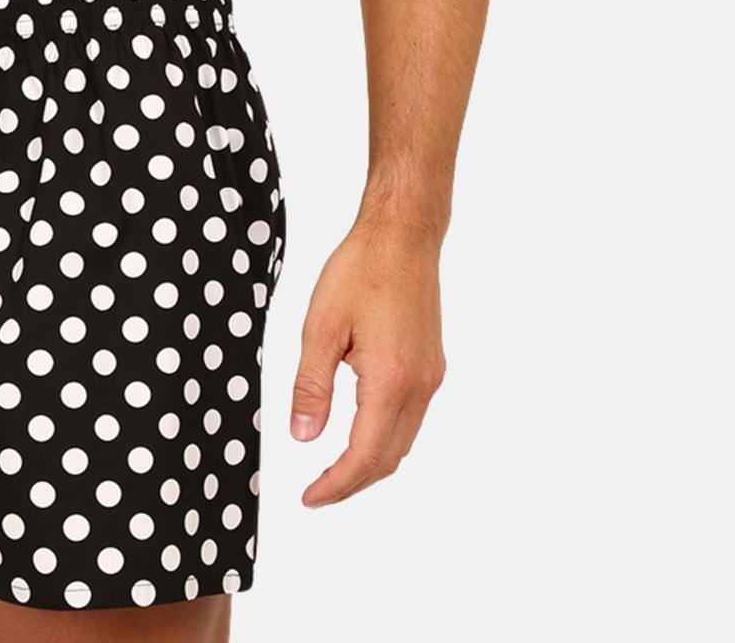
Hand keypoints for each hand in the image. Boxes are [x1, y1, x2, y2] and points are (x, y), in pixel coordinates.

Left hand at [289, 217, 447, 505]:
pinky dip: (384, 437)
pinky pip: (410, 418)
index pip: (365, 455)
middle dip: (353, 482)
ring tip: (333, 469)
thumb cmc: (361, 269)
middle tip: (316, 492)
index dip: (336, 485)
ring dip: (370, 462)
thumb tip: (303, 437)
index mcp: (391, 380)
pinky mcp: (431, 365)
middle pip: (389, 459)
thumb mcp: (320, 326)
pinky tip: (359, 430)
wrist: (403, 234)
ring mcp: (430, 377)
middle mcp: (420, 386)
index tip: (309, 499)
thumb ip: (311, 385)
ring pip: (403, 441)